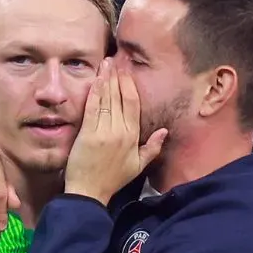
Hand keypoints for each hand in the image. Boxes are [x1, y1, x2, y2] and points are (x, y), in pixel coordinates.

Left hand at [64, 59, 166, 206]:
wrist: (90, 192)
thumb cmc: (113, 179)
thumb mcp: (138, 166)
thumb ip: (152, 148)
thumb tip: (164, 132)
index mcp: (133, 137)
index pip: (134, 104)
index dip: (130, 85)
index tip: (126, 71)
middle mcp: (120, 131)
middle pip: (120, 98)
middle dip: (117, 77)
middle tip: (115, 60)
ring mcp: (104, 131)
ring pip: (107, 100)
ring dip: (105, 79)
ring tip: (105, 63)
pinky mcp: (88, 133)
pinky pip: (93, 108)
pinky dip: (94, 93)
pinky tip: (95, 80)